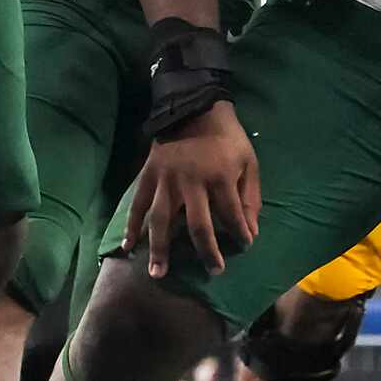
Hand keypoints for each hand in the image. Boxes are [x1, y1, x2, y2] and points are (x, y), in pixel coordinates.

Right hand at [125, 101, 258, 277]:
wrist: (194, 107)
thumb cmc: (227, 138)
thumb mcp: (249, 162)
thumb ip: (250, 198)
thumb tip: (251, 231)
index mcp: (219, 177)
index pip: (232, 215)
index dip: (241, 234)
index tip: (245, 245)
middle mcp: (191, 183)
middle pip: (198, 226)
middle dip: (207, 252)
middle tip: (214, 271)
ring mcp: (166, 180)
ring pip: (161, 220)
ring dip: (159, 249)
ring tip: (158, 274)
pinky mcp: (148, 176)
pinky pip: (137, 205)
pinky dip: (131, 226)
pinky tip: (128, 247)